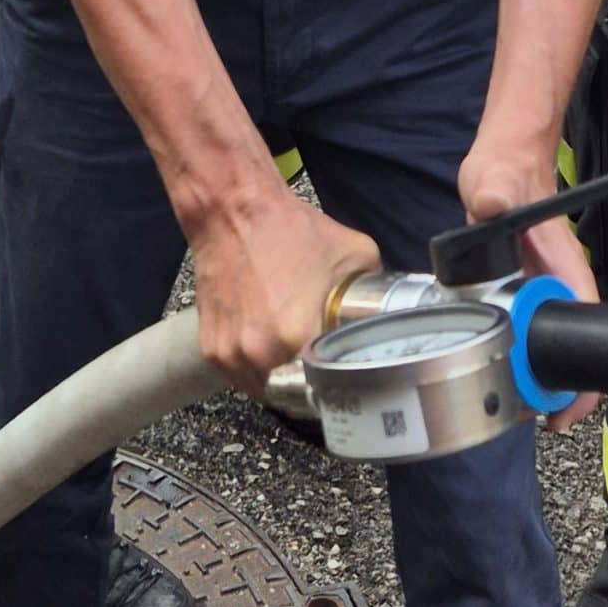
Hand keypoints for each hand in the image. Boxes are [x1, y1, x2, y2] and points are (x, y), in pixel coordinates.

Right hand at [189, 191, 378, 399]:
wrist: (231, 211)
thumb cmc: (288, 229)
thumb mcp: (355, 253)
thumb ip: (379, 292)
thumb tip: (396, 312)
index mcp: (296, 336)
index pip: (326, 392)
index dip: (340, 387)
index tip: (345, 380)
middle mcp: (258, 353)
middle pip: (293, 395)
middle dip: (308, 382)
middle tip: (321, 363)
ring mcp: (230, 354)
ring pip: (263, 390)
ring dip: (279, 377)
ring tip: (291, 349)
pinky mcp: (210, 349)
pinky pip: (239, 375)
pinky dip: (254, 365)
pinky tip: (266, 339)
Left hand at [459, 141, 602, 426]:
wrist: (505, 160)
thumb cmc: (507, 169)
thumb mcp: (495, 179)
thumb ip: (494, 191)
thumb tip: (490, 202)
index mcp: (562, 264)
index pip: (585, 321)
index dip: (583, 368)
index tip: (569, 406)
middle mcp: (557, 281)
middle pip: (571, 343)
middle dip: (563, 388)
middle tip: (540, 419)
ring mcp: (540, 286)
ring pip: (550, 341)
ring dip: (541, 376)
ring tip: (521, 406)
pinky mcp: (520, 286)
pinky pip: (527, 327)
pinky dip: (522, 353)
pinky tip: (503, 370)